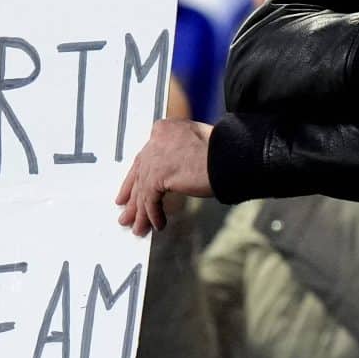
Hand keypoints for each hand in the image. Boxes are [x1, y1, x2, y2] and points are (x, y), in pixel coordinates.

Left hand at [114, 118, 212, 236]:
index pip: (144, 157)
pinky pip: (151, 200)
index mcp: (164, 129)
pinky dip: (154, 214)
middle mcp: (155, 140)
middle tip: (127, 213)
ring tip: (138, 228)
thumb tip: (168, 175)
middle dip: (133, 197)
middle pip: (139, 174)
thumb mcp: (194, 144)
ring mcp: (155, 157)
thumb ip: (177, 152)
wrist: (231, 156)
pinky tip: (158, 224)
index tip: (128, 192)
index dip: (135, 178)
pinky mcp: (158, 175)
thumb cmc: (222, 150)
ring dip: (141, 212)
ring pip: (143, 190)